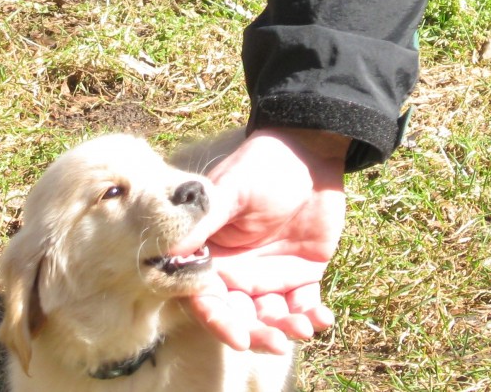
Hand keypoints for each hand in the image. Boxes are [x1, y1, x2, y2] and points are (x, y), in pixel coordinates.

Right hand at [189, 128, 347, 353]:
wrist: (311, 150)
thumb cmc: (264, 164)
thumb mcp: (232, 189)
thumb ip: (206, 221)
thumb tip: (167, 252)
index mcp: (213, 255)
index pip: (207, 299)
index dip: (219, 321)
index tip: (237, 336)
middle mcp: (237, 272)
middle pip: (239, 318)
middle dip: (256, 335)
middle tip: (276, 341)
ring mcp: (270, 276)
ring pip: (271, 318)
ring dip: (285, 330)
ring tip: (304, 327)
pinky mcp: (301, 274)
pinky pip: (303, 305)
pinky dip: (312, 316)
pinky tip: (323, 319)